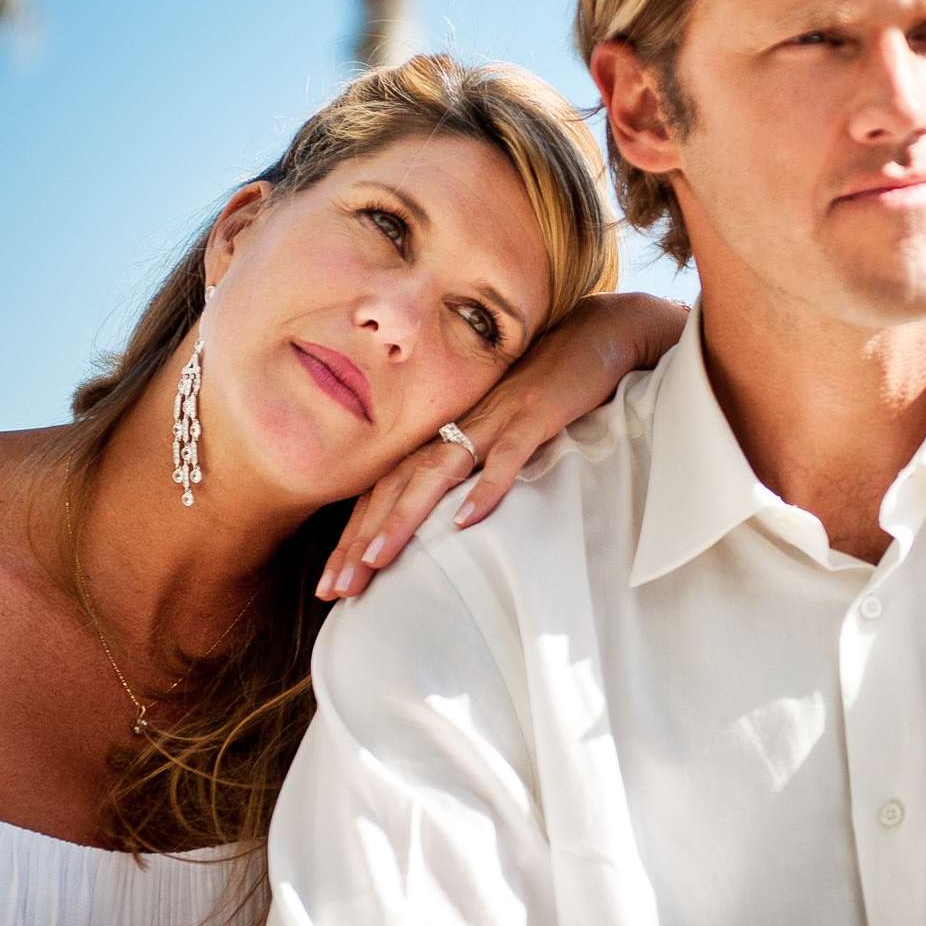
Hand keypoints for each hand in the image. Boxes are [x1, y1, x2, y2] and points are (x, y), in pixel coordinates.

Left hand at [316, 292, 690, 599]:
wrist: (594, 335)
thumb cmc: (546, 387)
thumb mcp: (498, 430)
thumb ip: (470, 465)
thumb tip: (444, 522)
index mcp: (445, 431)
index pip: (385, 488)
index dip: (353, 537)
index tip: (330, 585)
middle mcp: (457, 425)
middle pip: (397, 486)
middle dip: (362, 540)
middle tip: (335, 590)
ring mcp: (493, 419)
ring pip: (438, 471)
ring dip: (404, 517)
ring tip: (377, 560)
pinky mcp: (534, 415)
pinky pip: (506, 455)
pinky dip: (486, 488)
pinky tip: (466, 522)